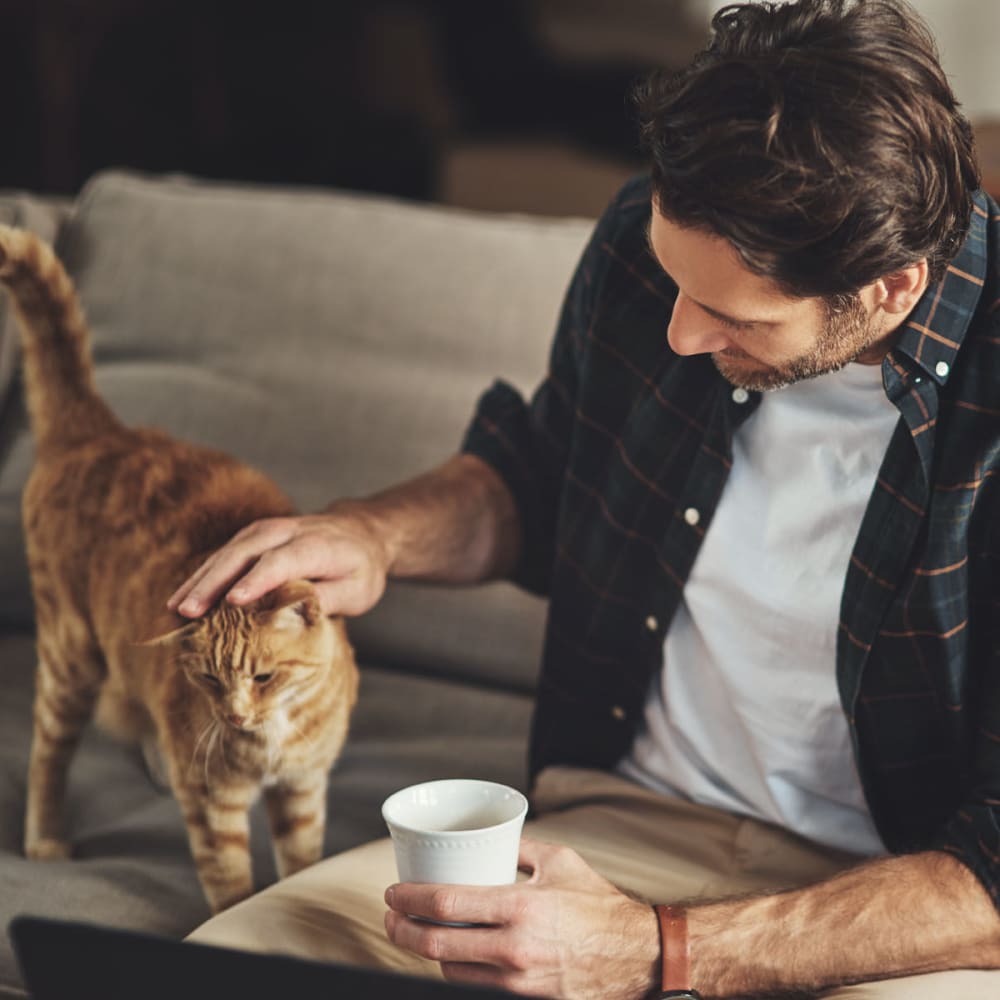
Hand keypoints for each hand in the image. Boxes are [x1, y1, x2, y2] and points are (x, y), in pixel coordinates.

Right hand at [166, 504, 390, 617]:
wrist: (361, 532)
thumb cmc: (360, 567)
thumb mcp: (357, 590)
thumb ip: (326, 599)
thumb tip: (293, 615)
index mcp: (316, 545)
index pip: (281, 561)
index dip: (257, 581)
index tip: (232, 601)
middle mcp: (287, 532)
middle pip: (245, 553)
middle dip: (214, 582)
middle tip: (189, 611)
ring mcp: (267, 530)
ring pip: (228, 552)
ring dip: (201, 579)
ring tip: (176, 608)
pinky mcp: (254, 536)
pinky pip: (225, 554)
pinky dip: (204, 575)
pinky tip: (184, 597)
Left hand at [383, 838, 659, 998]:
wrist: (637, 956)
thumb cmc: (599, 904)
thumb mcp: (560, 861)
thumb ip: (519, 847)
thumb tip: (489, 839)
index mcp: (520, 908)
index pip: (446, 905)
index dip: (410, 899)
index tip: (393, 892)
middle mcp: (514, 949)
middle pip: (436, 946)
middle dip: (402, 931)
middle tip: (391, 917)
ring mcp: (519, 983)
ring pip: (452, 971)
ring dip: (426, 954)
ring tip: (416, 933)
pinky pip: (478, 986)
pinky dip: (458, 970)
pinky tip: (452, 956)